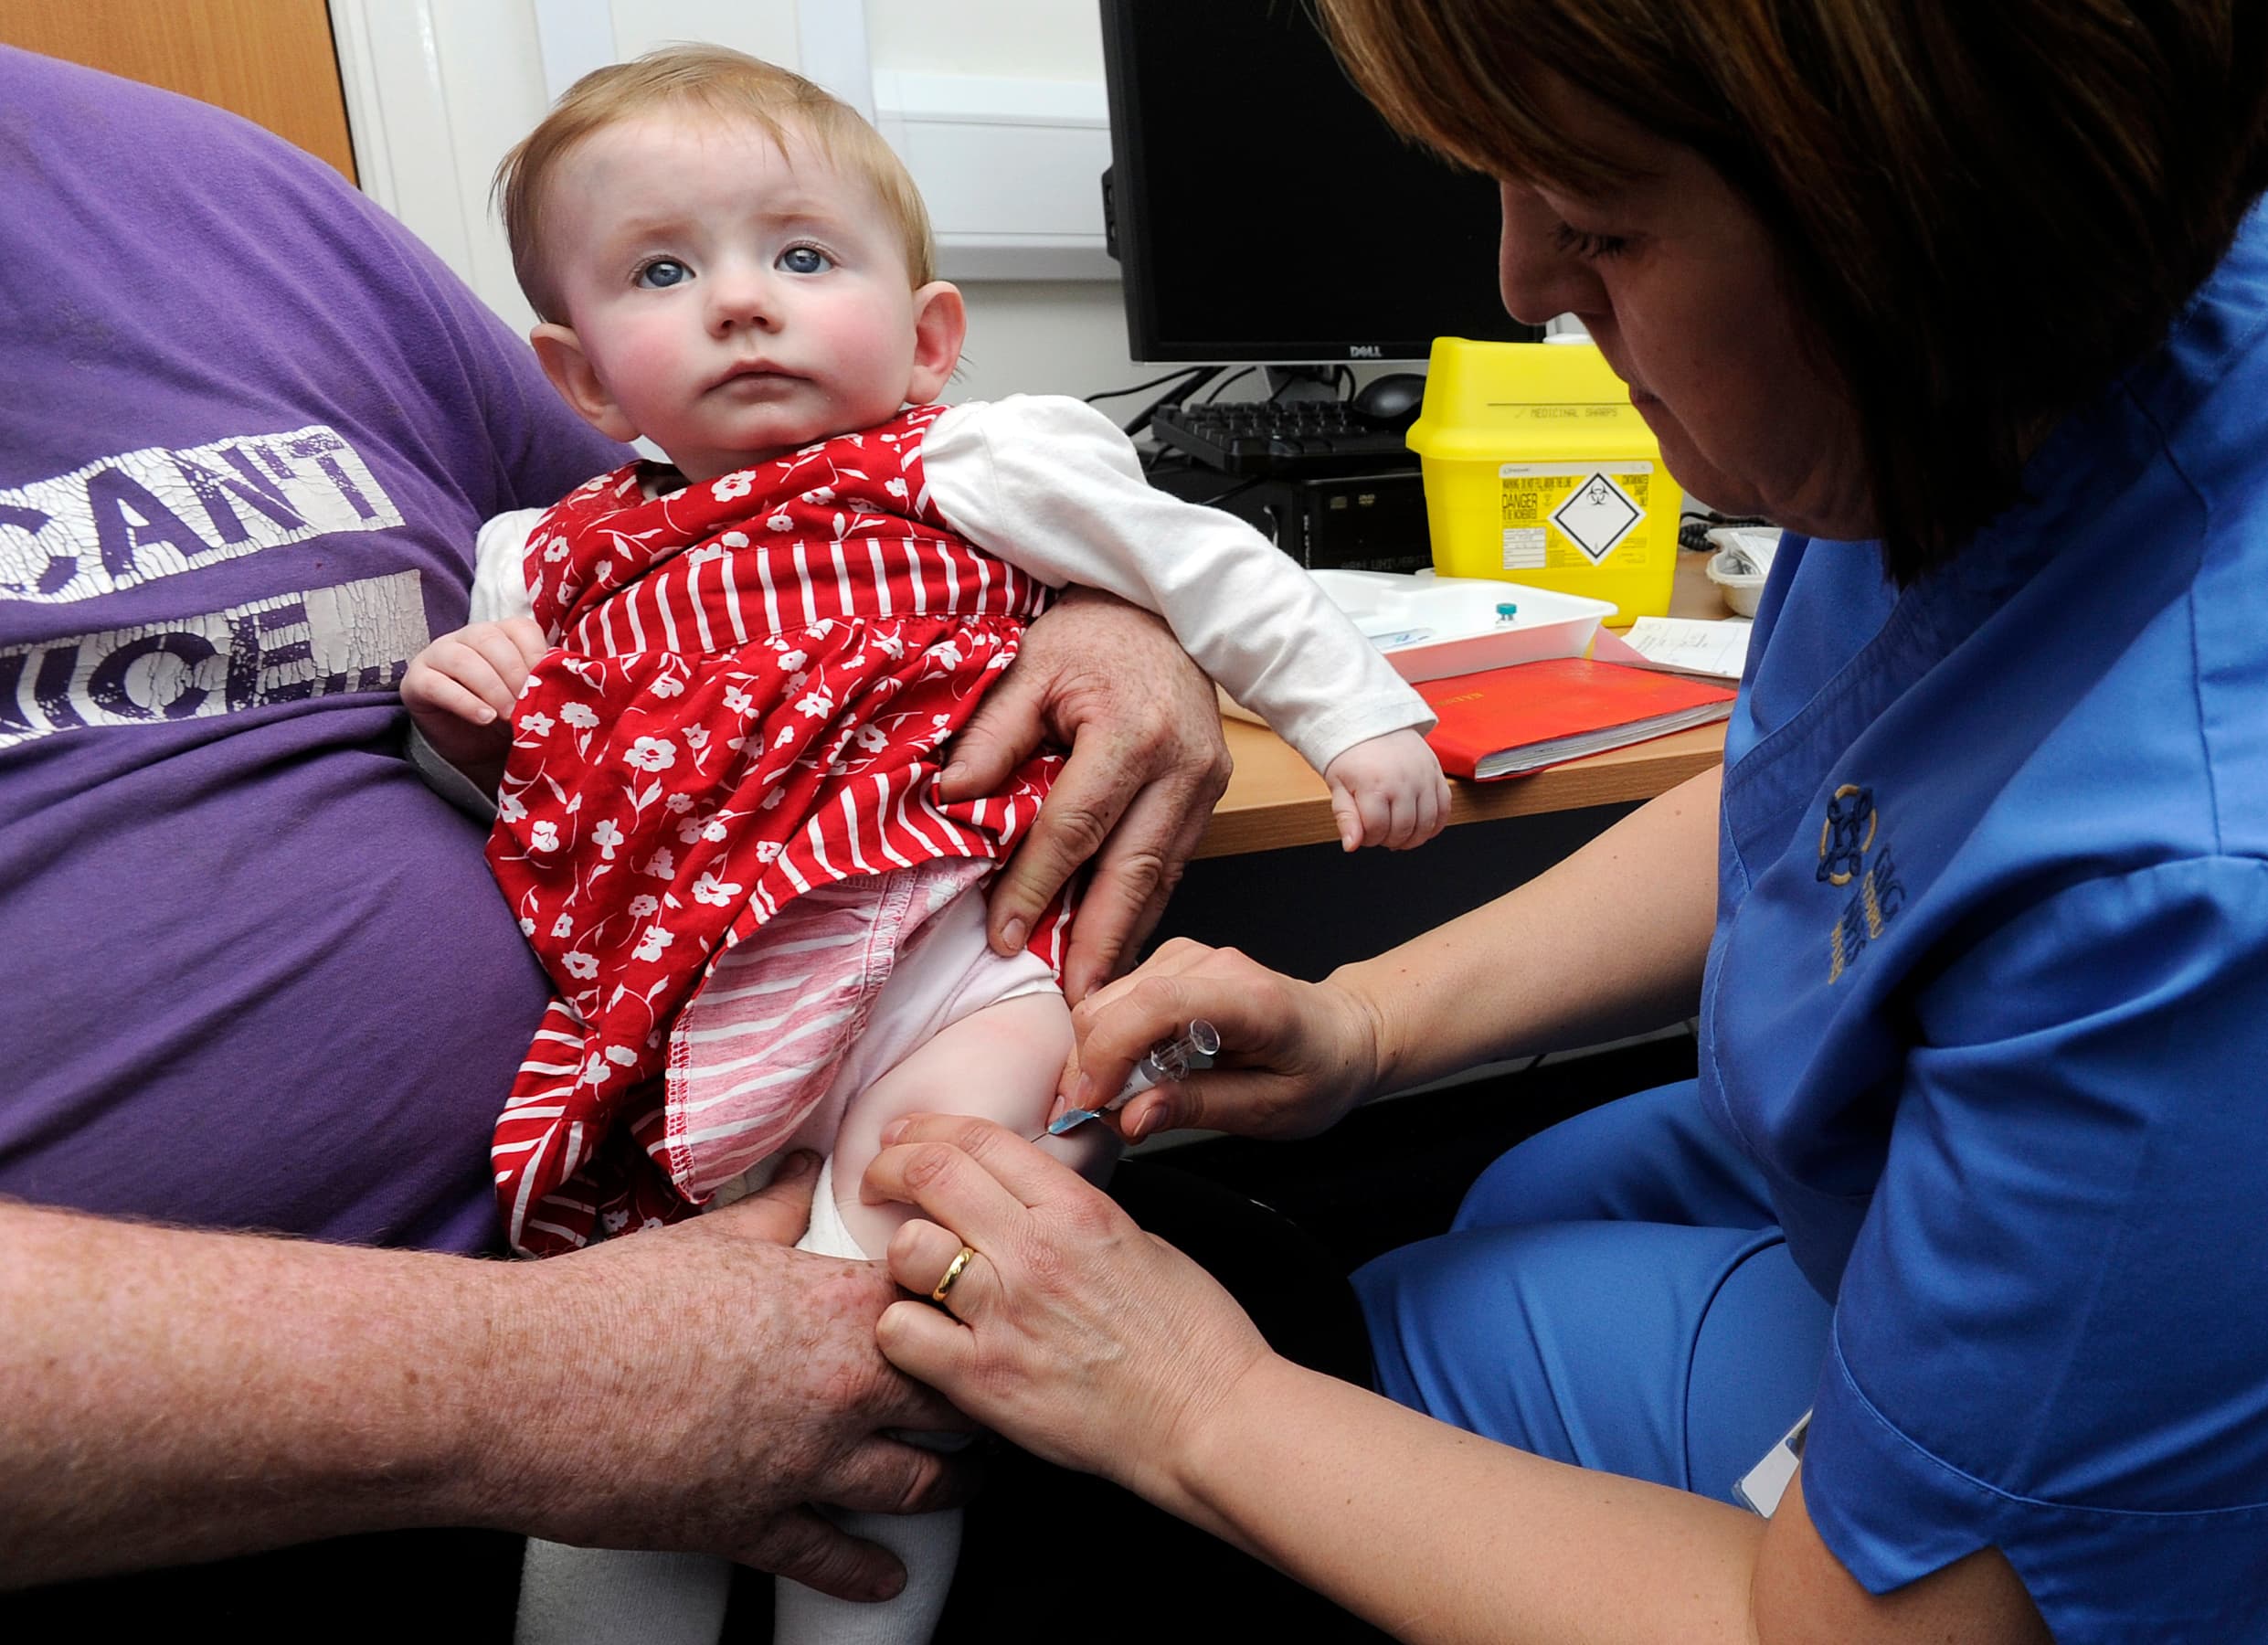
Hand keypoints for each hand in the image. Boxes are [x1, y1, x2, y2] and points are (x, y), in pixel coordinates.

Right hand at [401, 617, 549, 780]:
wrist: (473, 745)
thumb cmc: (507, 714)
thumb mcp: (529, 698)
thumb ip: (543, 684)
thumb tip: (567, 683)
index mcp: (501, 633)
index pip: (519, 628)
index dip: (535, 655)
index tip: (547, 684)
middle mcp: (468, 636)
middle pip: (490, 640)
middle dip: (514, 675)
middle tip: (527, 706)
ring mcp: (439, 654)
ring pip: (463, 659)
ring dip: (490, 688)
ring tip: (507, 715)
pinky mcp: (417, 680)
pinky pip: (437, 685)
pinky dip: (463, 702)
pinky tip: (484, 718)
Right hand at [497, 1153, 974, 1601]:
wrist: (528, 1383)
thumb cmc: (612, 1301)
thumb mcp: (710, 1239)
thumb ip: (774, 1209)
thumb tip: (804, 1172)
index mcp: (835, 1306)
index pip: (941, 1305)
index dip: (966, 1310)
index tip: (986, 1314)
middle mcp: (840, 1388)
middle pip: (952, 1400)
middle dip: (978, 1403)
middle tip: (997, 1405)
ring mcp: (804, 1464)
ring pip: (916, 1485)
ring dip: (950, 1487)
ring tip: (968, 1484)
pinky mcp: (756, 1525)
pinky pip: (834, 1559)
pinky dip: (868, 1573)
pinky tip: (888, 1580)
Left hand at [865, 1116, 1272, 1517]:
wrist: (1209, 1417)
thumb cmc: (1189, 1336)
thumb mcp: (1137, 1240)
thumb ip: (1070, 1214)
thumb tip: (1022, 1202)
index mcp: (1076, 1208)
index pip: (978, 1139)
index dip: (926, 1130)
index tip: (905, 1138)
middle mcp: (1033, 1251)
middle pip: (931, 1175)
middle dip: (891, 1168)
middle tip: (880, 1180)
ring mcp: (1005, 1315)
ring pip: (907, 1250)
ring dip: (903, 1254)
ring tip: (915, 1271)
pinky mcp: (984, 1380)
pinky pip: (902, 1333)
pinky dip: (901, 1329)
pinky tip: (924, 1334)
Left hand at [938, 587, 1230, 1002]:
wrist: (1163, 605)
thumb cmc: (1094, 633)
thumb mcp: (1032, 665)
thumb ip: (994, 735)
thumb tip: (952, 799)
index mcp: (1133, 732)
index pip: (1075, 829)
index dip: (1036, 888)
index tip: (1005, 937)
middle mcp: (1182, 765)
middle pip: (1133, 872)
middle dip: (1100, 943)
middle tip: (1075, 1004)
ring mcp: (1206, 782)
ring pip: (1163, 877)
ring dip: (1126, 935)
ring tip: (1097, 991)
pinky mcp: (1213, 792)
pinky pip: (1177, 860)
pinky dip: (1145, 904)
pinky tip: (1118, 939)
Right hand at [1057, 938, 1380, 1142]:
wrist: (1342, 1033)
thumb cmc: (1319, 1070)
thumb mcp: (1269, 1110)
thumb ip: (1197, 1108)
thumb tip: (1131, 1116)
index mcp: (1249, 999)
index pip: (1157, 1005)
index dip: (1111, 1053)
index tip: (1094, 1103)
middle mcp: (1213, 964)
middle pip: (1116, 1003)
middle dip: (1093, 1065)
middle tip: (1105, 1117)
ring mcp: (1188, 957)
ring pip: (1105, 1001)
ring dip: (1100, 1056)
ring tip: (1128, 1098)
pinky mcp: (1172, 963)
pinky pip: (1117, 999)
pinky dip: (1112, 1041)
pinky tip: (1137, 1070)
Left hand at [1321, 728, 1450, 850]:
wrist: (1372, 721)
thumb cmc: (1352, 753)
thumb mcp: (1338, 785)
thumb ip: (1346, 817)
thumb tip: (1351, 845)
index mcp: (1374, 784)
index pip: (1376, 830)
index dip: (1368, 839)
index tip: (1363, 833)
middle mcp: (1403, 781)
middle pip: (1403, 830)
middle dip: (1389, 839)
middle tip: (1380, 833)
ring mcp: (1424, 777)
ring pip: (1426, 824)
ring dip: (1413, 838)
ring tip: (1399, 834)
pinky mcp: (1437, 774)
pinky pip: (1445, 809)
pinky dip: (1435, 825)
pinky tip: (1420, 827)